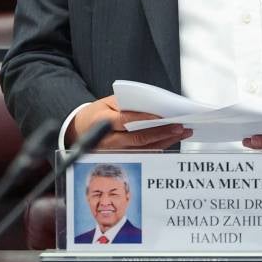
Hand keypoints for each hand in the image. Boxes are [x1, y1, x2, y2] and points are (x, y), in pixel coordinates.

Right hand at [70, 95, 191, 149]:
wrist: (79, 131)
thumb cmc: (97, 113)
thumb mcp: (107, 102)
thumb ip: (127, 104)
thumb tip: (153, 107)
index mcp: (103, 121)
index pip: (126, 121)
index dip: (145, 119)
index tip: (164, 117)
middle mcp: (108, 141)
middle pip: (138, 138)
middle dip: (161, 133)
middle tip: (180, 127)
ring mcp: (115, 153)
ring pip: (144, 149)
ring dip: (165, 141)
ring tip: (182, 132)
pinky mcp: (121, 159)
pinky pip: (143, 154)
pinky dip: (159, 147)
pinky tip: (172, 140)